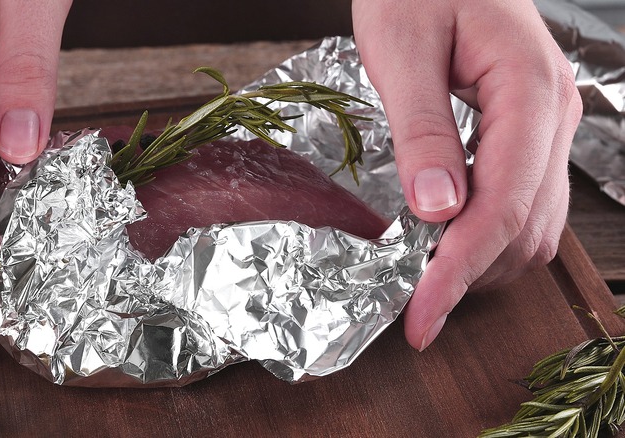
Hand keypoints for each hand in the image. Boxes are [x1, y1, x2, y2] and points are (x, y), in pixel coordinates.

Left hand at [351, 0, 582, 349]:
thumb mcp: (403, 51)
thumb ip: (422, 131)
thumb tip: (438, 210)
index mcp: (529, 91)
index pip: (502, 207)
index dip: (458, 271)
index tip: (421, 317)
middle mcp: (552, 116)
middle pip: (526, 228)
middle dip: (470, 276)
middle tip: (413, 306)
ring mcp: (546, 126)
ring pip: (531, 223)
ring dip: (480, 260)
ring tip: (422, 277)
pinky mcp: (527, 131)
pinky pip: (521, 201)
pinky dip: (485, 233)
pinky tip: (443, 237)